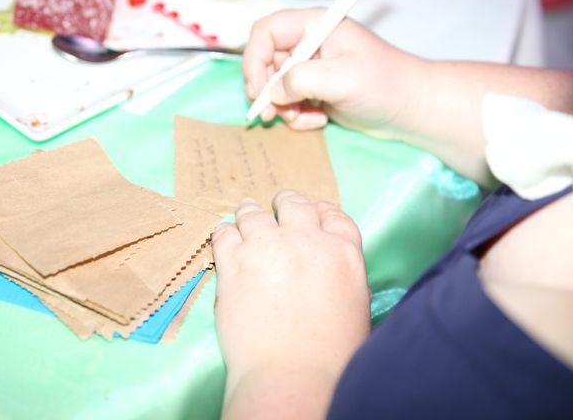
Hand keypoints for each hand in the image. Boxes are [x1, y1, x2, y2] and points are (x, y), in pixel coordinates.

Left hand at [212, 190, 369, 417]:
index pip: (333, 215)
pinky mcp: (233, 263)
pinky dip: (225, 234)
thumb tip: (328, 271)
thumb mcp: (355, 306)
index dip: (319, 211)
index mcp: (342, 252)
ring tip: (245, 215)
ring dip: (250, 213)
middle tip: (277, 209)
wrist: (293, 375)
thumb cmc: (332, 355)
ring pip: (253, 213)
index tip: (311, 214)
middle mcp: (304, 240)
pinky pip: (224, 234)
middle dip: (285, 204)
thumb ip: (342, 275)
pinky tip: (226, 238)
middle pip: (293, 204)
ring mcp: (265, 248)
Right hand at [243, 9, 425, 137]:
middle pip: (265, 62)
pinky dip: (297, 116)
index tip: (257, 90)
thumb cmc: (385, 85)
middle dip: (266, 90)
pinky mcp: (315, 91)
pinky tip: (318, 122)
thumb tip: (273, 92)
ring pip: (275, 87)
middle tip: (271, 115)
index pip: (266, 32)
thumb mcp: (342, 79)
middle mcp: (309, 44)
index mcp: (315, 26)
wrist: (411, 109)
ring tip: (304, 119)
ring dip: (283, 108)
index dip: (254, 59)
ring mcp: (312, 69)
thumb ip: (301, 80)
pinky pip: (290, 104)